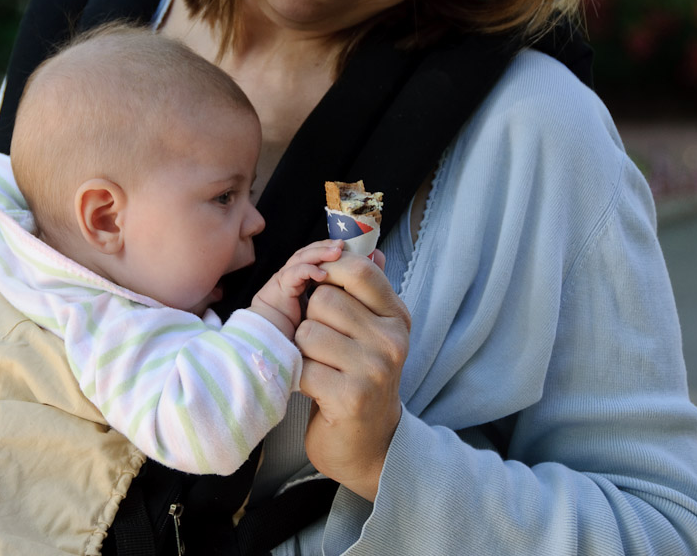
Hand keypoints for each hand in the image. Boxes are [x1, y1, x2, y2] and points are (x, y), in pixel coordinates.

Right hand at [250, 240, 343, 338]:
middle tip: (341, 244)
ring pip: (300, 259)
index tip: (346, 249)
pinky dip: (308, 270)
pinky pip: (293, 273)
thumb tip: (353, 296)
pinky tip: (322, 274)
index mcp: (300, 280)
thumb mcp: (317, 312)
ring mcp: (283, 279)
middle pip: (307, 253)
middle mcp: (291, 276)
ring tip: (336, 253)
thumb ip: (329, 301)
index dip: (328, 251)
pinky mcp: (278, 286)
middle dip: (325, 247)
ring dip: (319, 254)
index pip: (314, 258)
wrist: (272, 339)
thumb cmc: (294, 329)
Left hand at [295, 252, 410, 500]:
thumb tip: (372, 250)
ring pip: (309, 331)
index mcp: (396, 317)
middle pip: (325, 299)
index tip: (318, 288)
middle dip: (311, 320)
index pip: (359, 270)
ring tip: (321, 368)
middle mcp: (392, 340)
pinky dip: (300, 379)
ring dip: (303, 352)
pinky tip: (316, 391)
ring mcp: (374, 368)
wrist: (370, 445)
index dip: (328, 271)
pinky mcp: (352, 397)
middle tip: (324, 347)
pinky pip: (304, 366)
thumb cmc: (361, 380)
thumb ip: (368, 292)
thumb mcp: (372, 332)